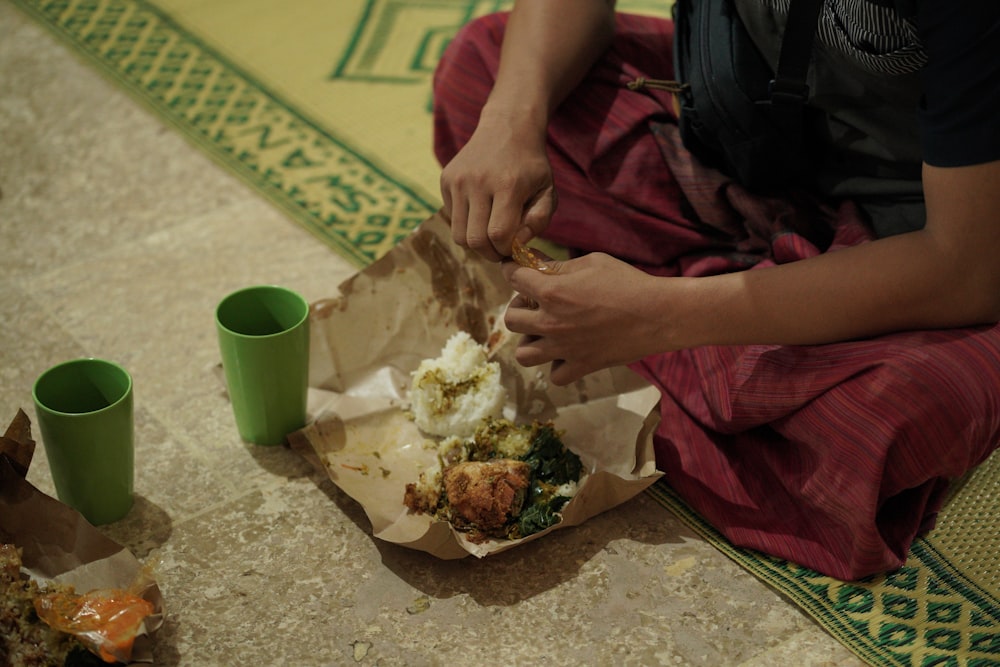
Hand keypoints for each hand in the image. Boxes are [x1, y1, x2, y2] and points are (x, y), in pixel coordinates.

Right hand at [440, 114, 556, 261]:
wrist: (507, 127)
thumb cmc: (531, 165)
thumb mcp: (548, 190)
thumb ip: (539, 220)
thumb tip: (518, 244)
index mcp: (507, 185)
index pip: (498, 235)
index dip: (506, 249)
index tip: (513, 248)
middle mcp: (478, 181)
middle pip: (474, 240)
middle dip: (489, 252)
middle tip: (500, 248)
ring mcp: (458, 180)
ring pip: (459, 235)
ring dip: (475, 242)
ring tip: (489, 234)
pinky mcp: (446, 179)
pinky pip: (452, 218)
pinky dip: (466, 223)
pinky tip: (480, 211)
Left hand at [501, 252, 676, 384]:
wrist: (658, 314)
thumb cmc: (627, 282)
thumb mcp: (591, 263)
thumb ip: (558, 266)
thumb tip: (533, 261)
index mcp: (551, 292)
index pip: (513, 278)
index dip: (513, 271)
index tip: (516, 270)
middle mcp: (551, 323)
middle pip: (511, 319)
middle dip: (519, 307)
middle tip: (535, 304)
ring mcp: (564, 349)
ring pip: (523, 354)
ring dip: (530, 341)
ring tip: (545, 332)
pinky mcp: (581, 366)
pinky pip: (555, 375)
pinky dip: (557, 365)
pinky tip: (567, 352)